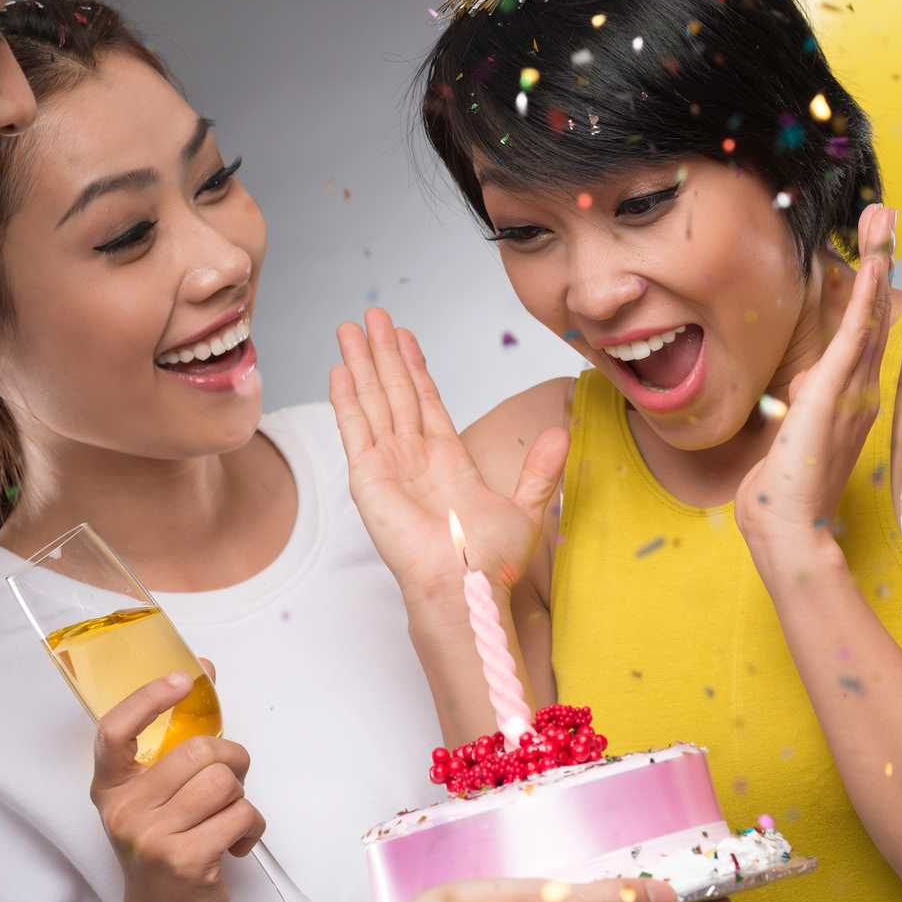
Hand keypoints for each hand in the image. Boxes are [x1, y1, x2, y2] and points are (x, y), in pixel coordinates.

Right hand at [91, 668, 262, 901]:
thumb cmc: (170, 851)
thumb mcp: (161, 798)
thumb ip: (178, 739)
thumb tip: (205, 670)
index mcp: (112, 788)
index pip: (115, 731)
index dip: (149, 697)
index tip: (183, 679)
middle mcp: (123, 811)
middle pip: (199, 750)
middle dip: (234, 759)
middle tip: (232, 784)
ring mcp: (149, 839)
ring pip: (224, 781)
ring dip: (243, 796)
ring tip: (230, 818)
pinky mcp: (183, 862)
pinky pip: (240, 814)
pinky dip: (252, 826)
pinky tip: (237, 845)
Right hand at [331, 308, 566, 599]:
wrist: (465, 586)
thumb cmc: (490, 561)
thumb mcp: (526, 506)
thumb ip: (542, 469)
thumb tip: (562, 432)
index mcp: (447, 461)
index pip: (427, 400)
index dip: (415, 367)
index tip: (405, 336)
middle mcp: (414, 458)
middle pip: (395, 391)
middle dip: (384, 352)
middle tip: (373, 315)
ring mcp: (389, 466)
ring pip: (374, 401)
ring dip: (362, 363)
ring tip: (350, 327)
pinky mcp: (369, 478)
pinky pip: (356, 430)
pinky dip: (347, 399)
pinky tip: (339, 370)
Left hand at [734, 204, 894, 558]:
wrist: (784, 525)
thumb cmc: (783, 490)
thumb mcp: (792, 436)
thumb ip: (803, 406)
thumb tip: (802, 386)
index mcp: (850, 397)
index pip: (863, 331)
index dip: (870, 286)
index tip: (873, 248)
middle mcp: (860, 388)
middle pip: (875, 310)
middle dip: (880, 258)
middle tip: (884, 213)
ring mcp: (852, 387)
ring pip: (870, 311)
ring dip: (877, 261)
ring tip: (882, 218)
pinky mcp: (835, 389)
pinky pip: (856, 331)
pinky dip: (866, 293)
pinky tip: (873, 261)